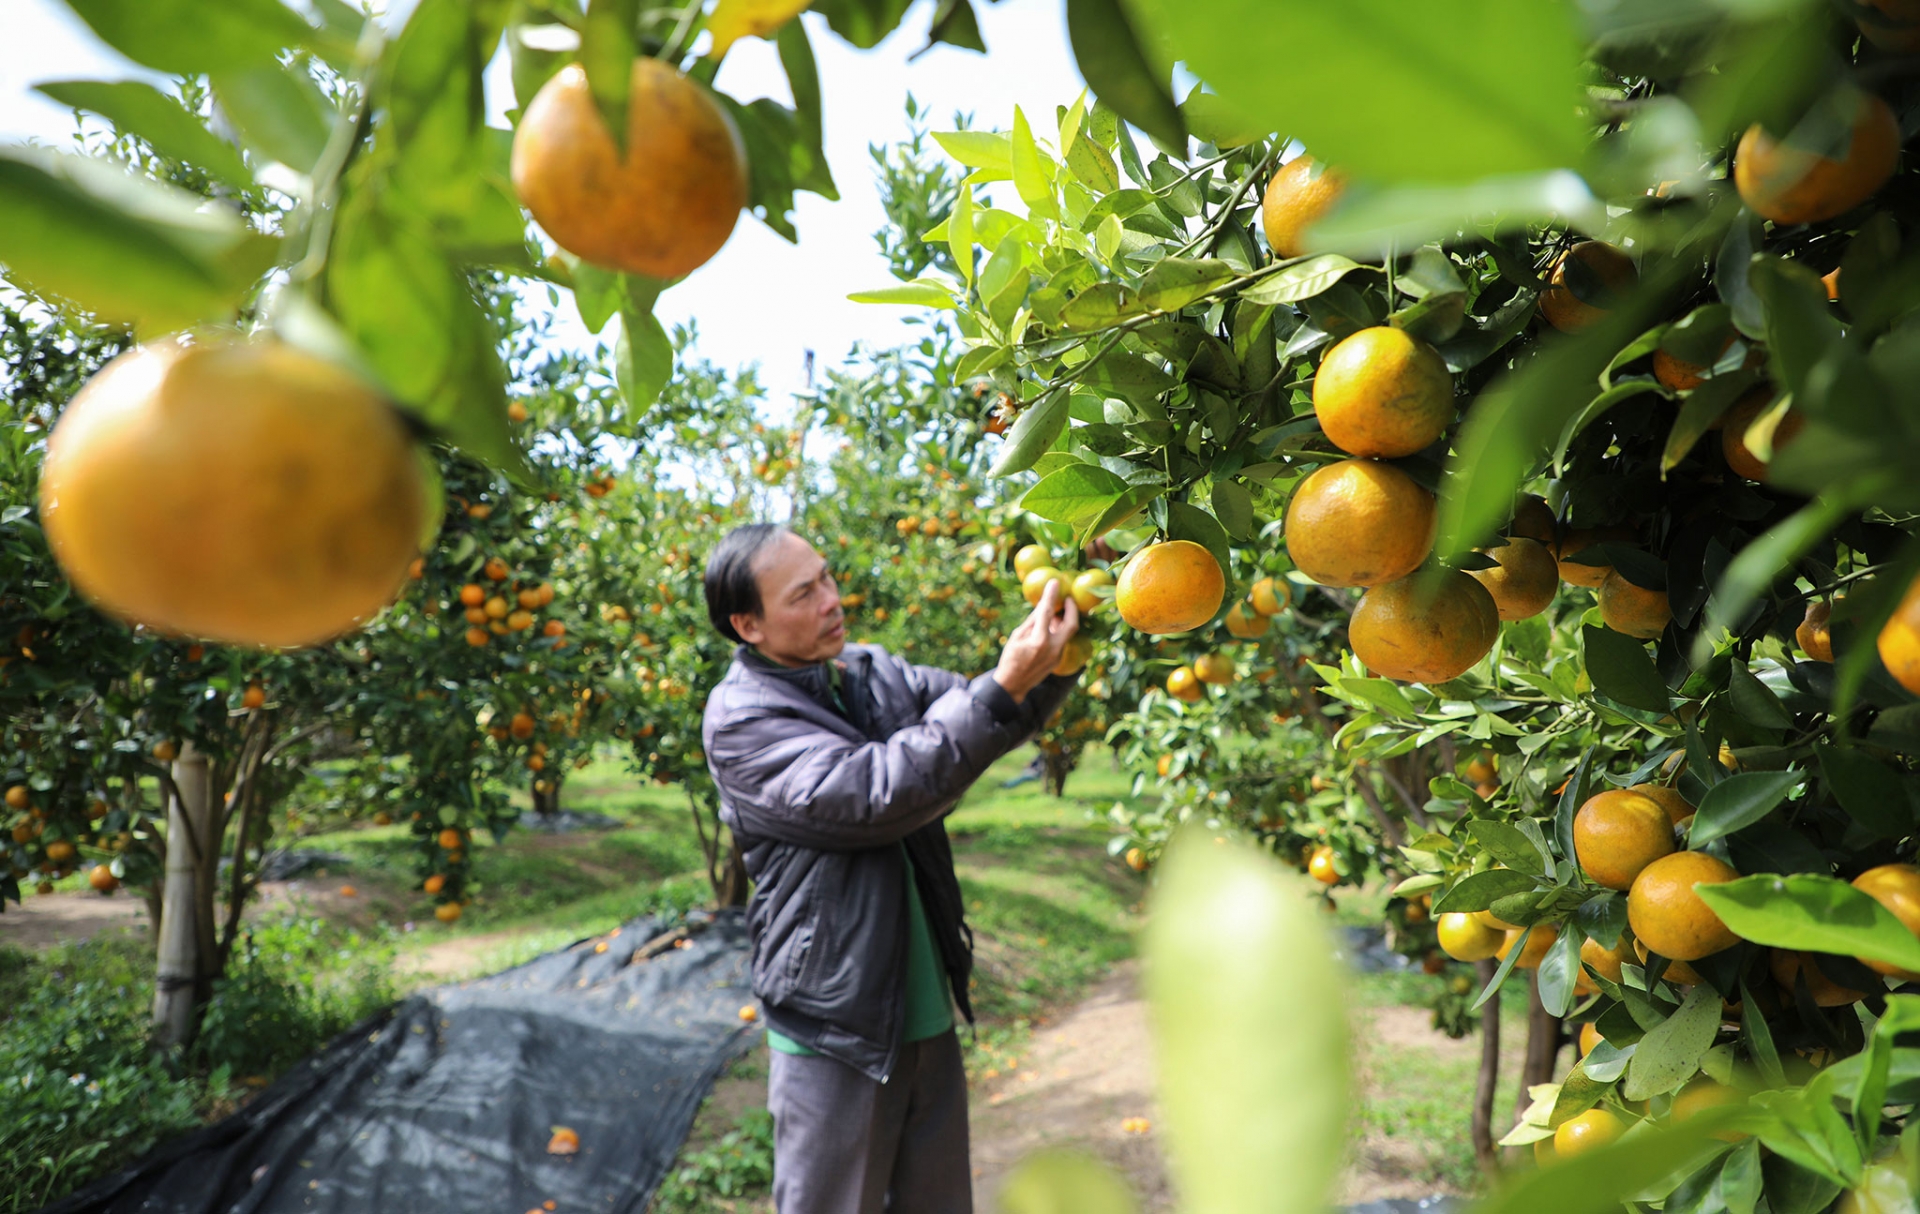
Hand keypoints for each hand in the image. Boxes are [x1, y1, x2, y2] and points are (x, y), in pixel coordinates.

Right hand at [993, 580, 1079, 703]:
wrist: (1013, 685)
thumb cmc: (1010, 658)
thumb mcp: (1017, 636)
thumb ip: (1032, 621)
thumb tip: (1043, 605)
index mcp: (1039, 640)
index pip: (1047, 612)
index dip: (1051, 595)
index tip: (1055, 583)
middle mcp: (1052, 648)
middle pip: (1071, 624)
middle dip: (1072, 609)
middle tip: (1068, 598)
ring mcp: (1058, 655)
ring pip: (1068, 633)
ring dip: (1065, 620)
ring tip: (1057, 611)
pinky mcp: (1058, 660)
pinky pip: (1062, 640)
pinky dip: (1059, 631)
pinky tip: (1052, 626)